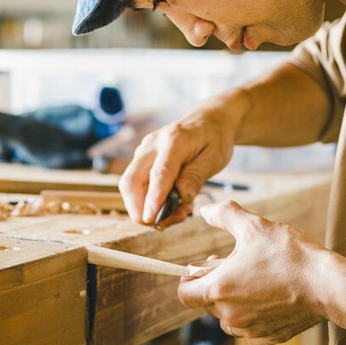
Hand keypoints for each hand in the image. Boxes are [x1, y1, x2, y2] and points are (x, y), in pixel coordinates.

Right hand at [117, 96, 241, 226]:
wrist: (209, 119)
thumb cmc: (214, 137)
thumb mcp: (215, 157)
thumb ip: (196, 176)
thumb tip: (182, 197)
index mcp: (174, 140)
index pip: (159, 173)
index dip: (153, 198)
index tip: (150, 219)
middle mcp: (152, 144)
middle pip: (131, 181)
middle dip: (138, 210)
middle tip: (163, 225)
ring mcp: (144, 151)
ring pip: (130, 186)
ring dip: (145, 208)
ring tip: (178, 213)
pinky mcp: (142, 159)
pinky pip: (137, 185)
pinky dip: (148, 201)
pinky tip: (172, 204)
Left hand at [177, 200, 327, 344]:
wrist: (327, 285)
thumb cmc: (290, 255)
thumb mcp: (255, 226)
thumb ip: (225, 215)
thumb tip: (206, 209)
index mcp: (220, 289)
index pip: (185, 294)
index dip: (189, 280)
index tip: (201, 269)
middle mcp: (230, 315)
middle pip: (207, 304)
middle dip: (215, 286)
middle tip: (234, 266)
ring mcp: (250, 329)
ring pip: (228, 319)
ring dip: (233, 303)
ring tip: (252, 281)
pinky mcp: (269, 339)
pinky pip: (250, 330)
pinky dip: (253, 317)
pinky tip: (268, 299)